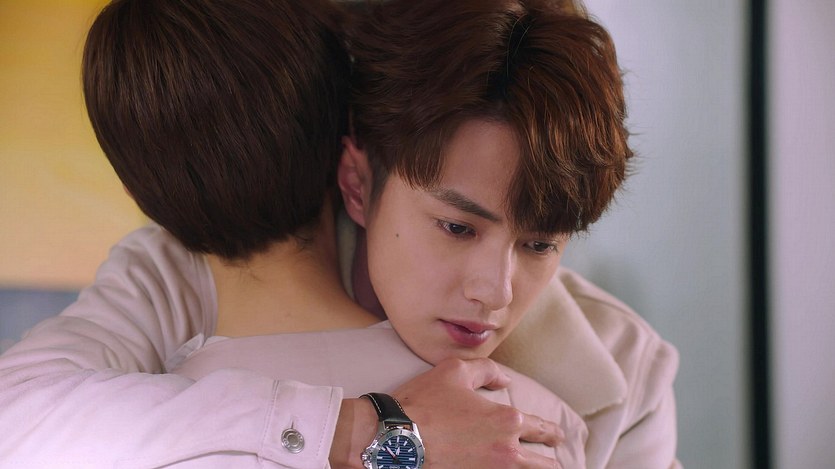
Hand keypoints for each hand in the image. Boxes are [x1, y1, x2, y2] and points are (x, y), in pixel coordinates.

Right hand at [393, 357, 563, 468]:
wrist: (396, 437)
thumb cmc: (424, 402)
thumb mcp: (455, 371)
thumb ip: (486, 370)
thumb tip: (505, 381)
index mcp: (505, 420)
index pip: (539, 428)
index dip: (552, 433)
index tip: (557, 436)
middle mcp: (505, 450)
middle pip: (542, 465)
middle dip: (553, 463)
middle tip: (558, 463)